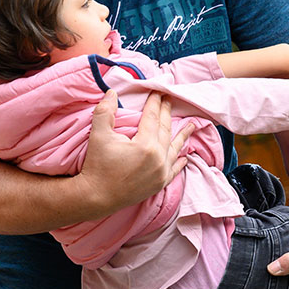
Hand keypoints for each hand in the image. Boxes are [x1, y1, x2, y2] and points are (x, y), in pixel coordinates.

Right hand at [79, 91, 190, 214]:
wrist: (96, 197)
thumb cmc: (97, 165)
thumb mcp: (98, 135)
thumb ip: (105, 112)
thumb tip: (112, 92)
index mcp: (145, 145)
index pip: (152, 118)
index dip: (154, 103)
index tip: (157, 92)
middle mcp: (158, 158)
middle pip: (165, 130)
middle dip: (167, 113)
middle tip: (169, 100)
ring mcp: (161, 172)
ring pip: (174, 149)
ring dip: (183, 136)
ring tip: (192, 126)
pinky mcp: (159, 184)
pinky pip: (174, 170)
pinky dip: (180, 161)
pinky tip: (185, 156)